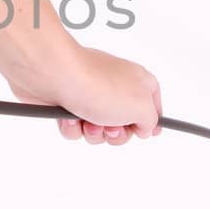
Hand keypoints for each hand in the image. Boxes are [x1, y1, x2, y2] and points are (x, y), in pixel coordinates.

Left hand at [6, 45, 162, 145]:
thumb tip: (145, 127)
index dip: (148, 122)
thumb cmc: (99, 85)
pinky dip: (74, 127)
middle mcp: (116, 87)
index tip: (144, 132)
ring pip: (99, 130)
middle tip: (110, 126)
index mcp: (139, 81)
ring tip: (87, 120)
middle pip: (124, 125)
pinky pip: (77, 128)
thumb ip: (150, 121)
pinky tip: (70, 116)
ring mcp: (92, 94)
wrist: (55, 75)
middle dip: (116, 133)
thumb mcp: (141, 107)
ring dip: (94, 132)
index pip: (153, 105)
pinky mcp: (69, 103)